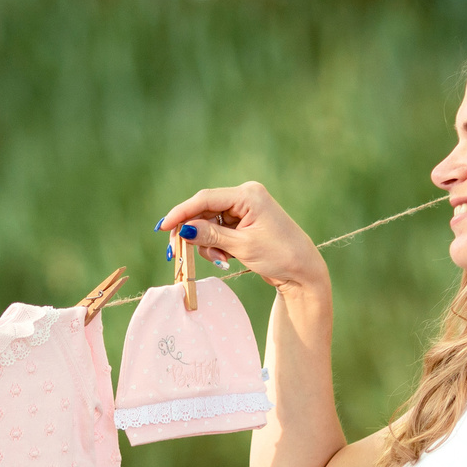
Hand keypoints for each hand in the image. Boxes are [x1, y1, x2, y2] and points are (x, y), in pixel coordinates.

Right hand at [158, 182, 328, 295]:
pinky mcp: (243, 223)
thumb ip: (210, 235)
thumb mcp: (242, 246)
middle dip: (194, 233)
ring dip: (207, 243)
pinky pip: (218, 231)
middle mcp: (245, 197)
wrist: (303, 272)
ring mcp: (244, 210)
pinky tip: (226, 258)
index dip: (182, 213)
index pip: (205, 199)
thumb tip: (183, 229)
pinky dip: (216, 245)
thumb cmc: (279, 256)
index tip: (163, 227)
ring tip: (221, 259)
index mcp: (248, 195)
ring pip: (209, 223)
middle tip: (180, 253)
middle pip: (204, 211)